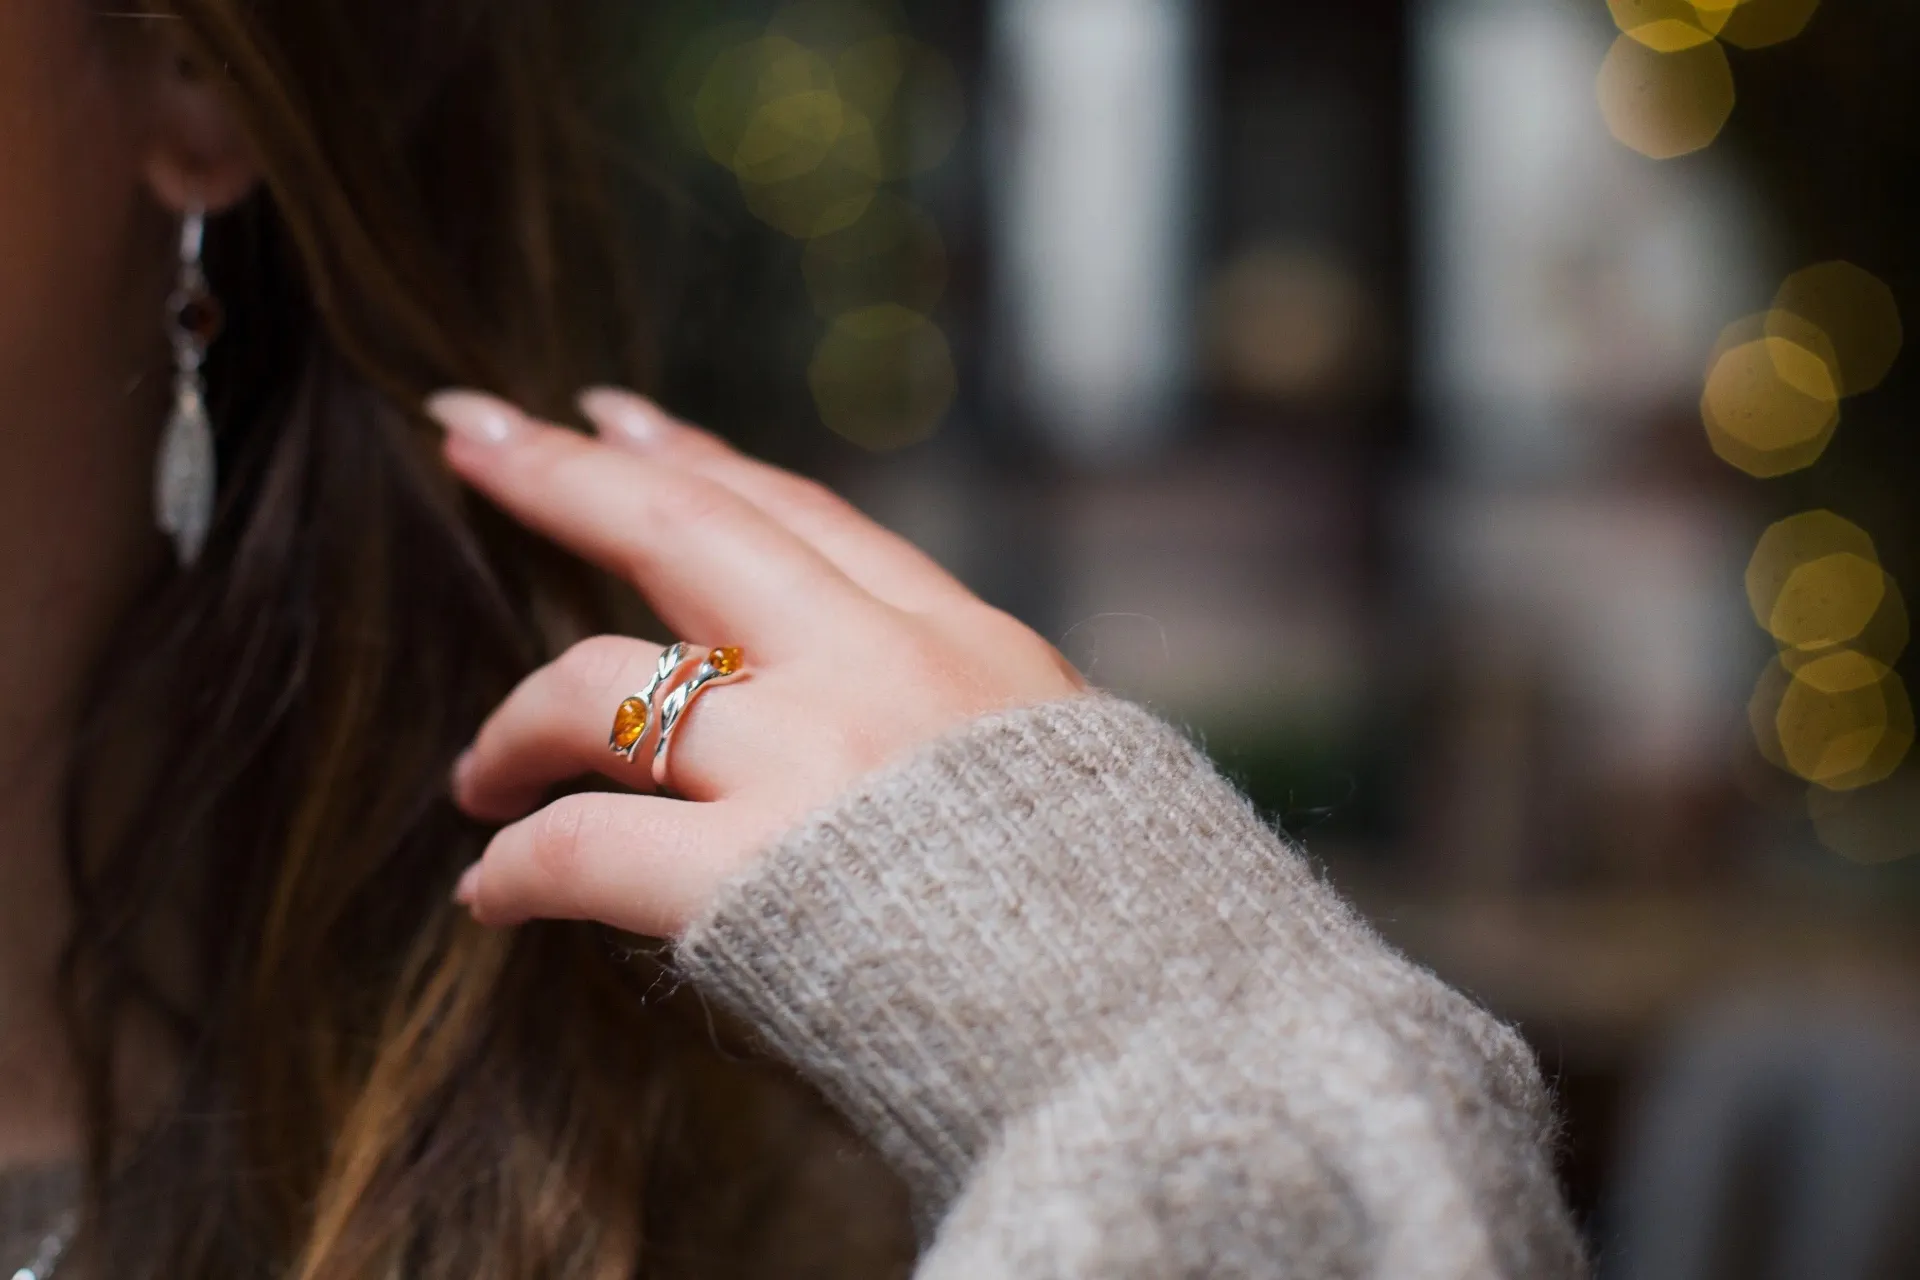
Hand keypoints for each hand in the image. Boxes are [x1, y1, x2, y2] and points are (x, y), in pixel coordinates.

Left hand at [427, 388, 1084, 937]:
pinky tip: (490, 888)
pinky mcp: (751, 877)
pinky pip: (582, 842)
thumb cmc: (1134, 936)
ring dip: (515, 722)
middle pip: (683, 526)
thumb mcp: (1074, 772)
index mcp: (966, 645)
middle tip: (471, 431)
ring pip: (603, 679)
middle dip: (561, 470)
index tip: (614, 415)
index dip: (698, 458)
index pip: (803, 516)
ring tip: (476, 773)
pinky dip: (519, 865)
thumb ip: (968, 725)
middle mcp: (882, 670)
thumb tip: (883, 728)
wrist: (1168, 1038)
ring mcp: (814, 763)